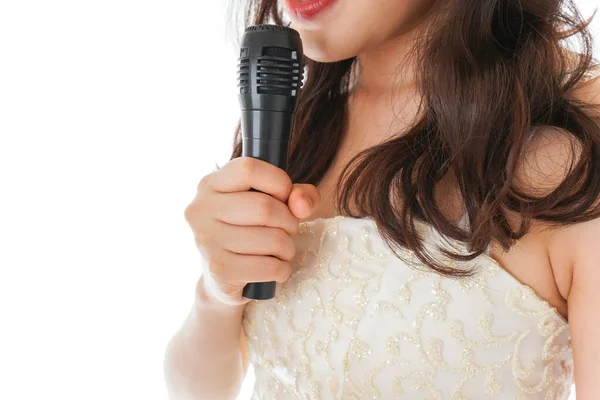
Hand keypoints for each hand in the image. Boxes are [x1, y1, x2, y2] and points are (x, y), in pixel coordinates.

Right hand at [184, 157, 320, 305]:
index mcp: (210, 184)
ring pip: (271, 239)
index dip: (279, 182)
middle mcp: (201, 209)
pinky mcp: (218, 270)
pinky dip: (283, 269)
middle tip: (288, 230)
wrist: (221, 278)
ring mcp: (206, 240)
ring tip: (282, 250)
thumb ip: (297, 194)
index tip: (285, 197)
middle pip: (264, 207)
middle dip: (289, 221)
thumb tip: (302, 205)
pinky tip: (276, 269)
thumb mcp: (273, 203)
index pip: (249, 169)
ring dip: (288, 248)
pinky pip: (269, 267)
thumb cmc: (250, 231)